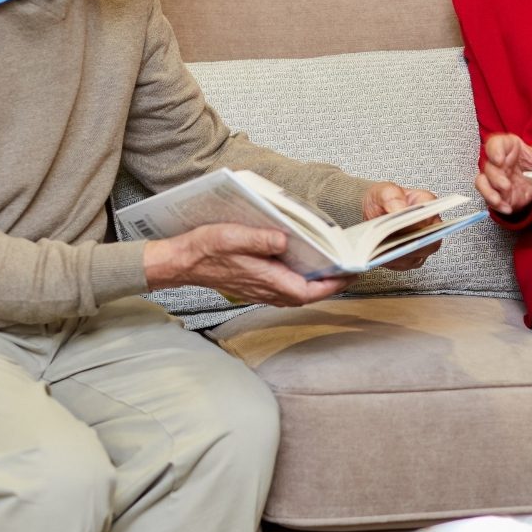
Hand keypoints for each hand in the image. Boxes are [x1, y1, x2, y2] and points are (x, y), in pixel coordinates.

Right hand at [142, 223, 347, 307]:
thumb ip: (259, 238)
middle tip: (349, 271)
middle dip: (330, 285)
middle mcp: (266, 290)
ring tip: (333, 269)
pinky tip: (303, 269)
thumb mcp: (231, 236)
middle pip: (307, 295)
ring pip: (297, 294)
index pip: (308, 290)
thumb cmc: (204, 249)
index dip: (332, 284)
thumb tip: (284, 239)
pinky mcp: (255, 286)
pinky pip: (285, 290)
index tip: (350, 275)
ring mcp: (260, 291)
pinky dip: (300, 283)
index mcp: (265, 279)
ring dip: (316, 285)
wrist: (181, 262)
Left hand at [362, 181, 442, 271]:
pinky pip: (405, 264)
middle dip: (412, 244)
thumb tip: (399, 208)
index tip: (404, 225)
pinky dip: (392, 261)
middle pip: (431, 242)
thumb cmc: (383, 199)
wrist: (373, 210)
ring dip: (400, 255)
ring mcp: (421, 244)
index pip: (432, 216)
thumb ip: (392, 196)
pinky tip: (380, 256)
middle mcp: (429, 226)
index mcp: (427, 205)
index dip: (420, 224)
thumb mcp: (384, 190)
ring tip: (383, 250)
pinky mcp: (410, 257)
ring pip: (418, 256)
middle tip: (393, 242)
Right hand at [477, 132, 531, 214]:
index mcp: (508, 146)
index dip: (494, 150)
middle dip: (495, 177)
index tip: (499, 159)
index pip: (495, 143)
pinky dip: (496, 203)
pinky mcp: (494, 192)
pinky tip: (506, 207)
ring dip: (490, 191)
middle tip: (506, 185)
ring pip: (482, 181)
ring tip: (502, 199)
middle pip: (488, 166)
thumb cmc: (531, 163)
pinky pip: (487, 196)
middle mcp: (497, 161)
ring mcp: (493, 177)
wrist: (531, 180)